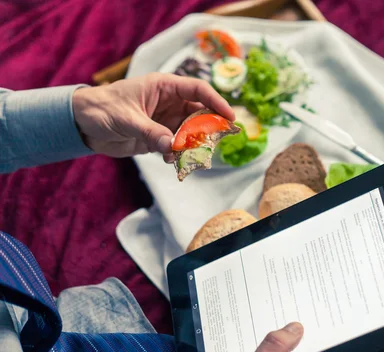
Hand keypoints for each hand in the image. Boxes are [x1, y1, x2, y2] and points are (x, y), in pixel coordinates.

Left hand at [72, 73, 234, 161]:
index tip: (230, 117)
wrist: (82, 124)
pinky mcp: (158, 137)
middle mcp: (168, 103)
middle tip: (217, 141)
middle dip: (210, 127)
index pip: (198, 90)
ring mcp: (164, 120)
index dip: (216, 102)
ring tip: (192, 154)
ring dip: (193, 144)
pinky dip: (178, 154)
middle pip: (200, 112)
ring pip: (190, 132)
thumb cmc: (101, 109)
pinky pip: (176, 146)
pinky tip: (172, 160)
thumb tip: (172, 146)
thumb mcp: (126, 119)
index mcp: (163, 87)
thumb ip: (151, 132)